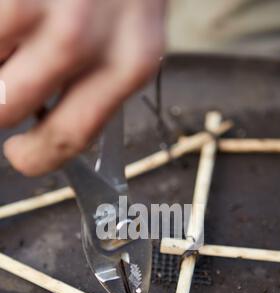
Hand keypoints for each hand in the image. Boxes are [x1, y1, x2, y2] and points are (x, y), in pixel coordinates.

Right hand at [0, 0, 165, 175]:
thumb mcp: (131, 33)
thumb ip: (98, 79)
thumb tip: (50, 116)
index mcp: (130, 63)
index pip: (71, 137)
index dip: (35, 156)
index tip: (21, 154)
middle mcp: (88, 40)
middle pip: (7, 109)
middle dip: (2, 103)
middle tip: (8, 87)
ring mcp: (46, 14)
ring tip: (15, 42)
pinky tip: (14, 14)